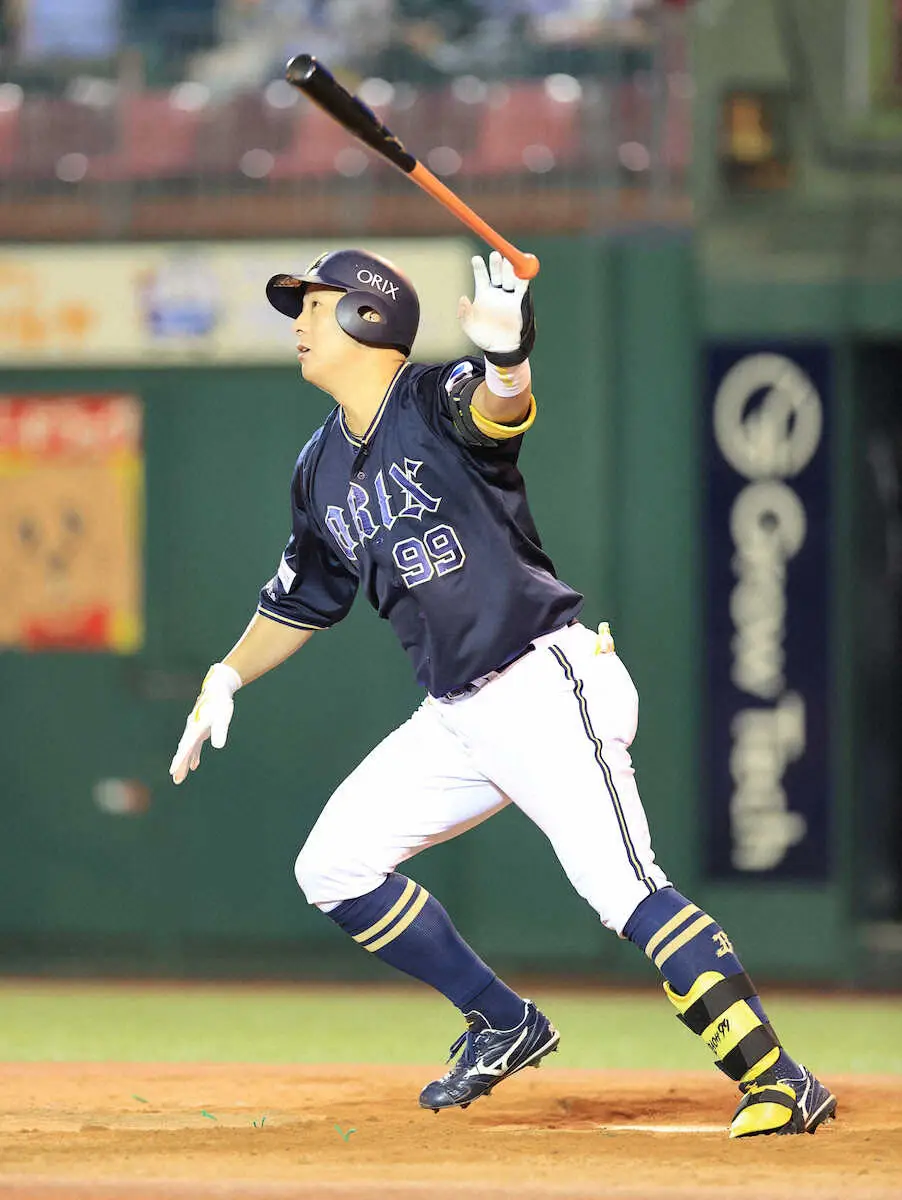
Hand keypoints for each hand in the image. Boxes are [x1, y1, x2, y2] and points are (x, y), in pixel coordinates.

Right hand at [169, 663, 241, 784]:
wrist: (218, 688)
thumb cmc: (220, 702)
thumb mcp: (223, 716)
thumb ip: (220, 730)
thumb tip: (218, 746)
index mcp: (195, 728)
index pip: (186, 747)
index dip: (180, 760)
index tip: (173, 772)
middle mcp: (192, 729)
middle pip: (184, 750)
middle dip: (180, 764)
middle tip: (176, 780)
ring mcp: (195, 729)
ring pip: (188, 749)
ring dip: (184, 762)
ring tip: (180, 777)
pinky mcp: (200, 729)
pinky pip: (194, 745)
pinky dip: (193, 754)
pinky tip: (194, 765)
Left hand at [458, 251, 535, 365]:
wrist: (501, 349)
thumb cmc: (483, 337)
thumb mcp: (469, 327)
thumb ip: (464, 314)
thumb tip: (463, 298)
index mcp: (483, 294)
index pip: (481, 276)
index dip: (479, 266)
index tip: (476, 259)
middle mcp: (496, 292)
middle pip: (496, 273)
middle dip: (496, 264)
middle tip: (495, 256)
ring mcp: (508, 295)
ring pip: (510, 277)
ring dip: (509, 268)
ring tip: (507, 261)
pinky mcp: (520, 301)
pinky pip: (522, 287)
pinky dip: (522, 278)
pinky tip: (520, 270)